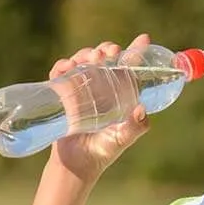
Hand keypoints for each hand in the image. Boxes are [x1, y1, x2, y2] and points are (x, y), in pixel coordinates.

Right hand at [47, 34, 151, 180]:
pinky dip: (62, 66)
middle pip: (105, 58)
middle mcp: (101, 87)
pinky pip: (60, 73)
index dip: (136, 51)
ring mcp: (80, 88)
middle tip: (110, 51)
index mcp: (119, 93)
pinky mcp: (62, 93)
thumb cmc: (102, 151)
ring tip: (92, 58)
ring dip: (86, 54)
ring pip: (83, 61)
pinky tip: (67, 67)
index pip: (128, 67)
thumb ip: (135, 126)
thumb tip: (141, 108)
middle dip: (107, 49)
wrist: (76, 165)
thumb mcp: (122, 139)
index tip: (143, 39)